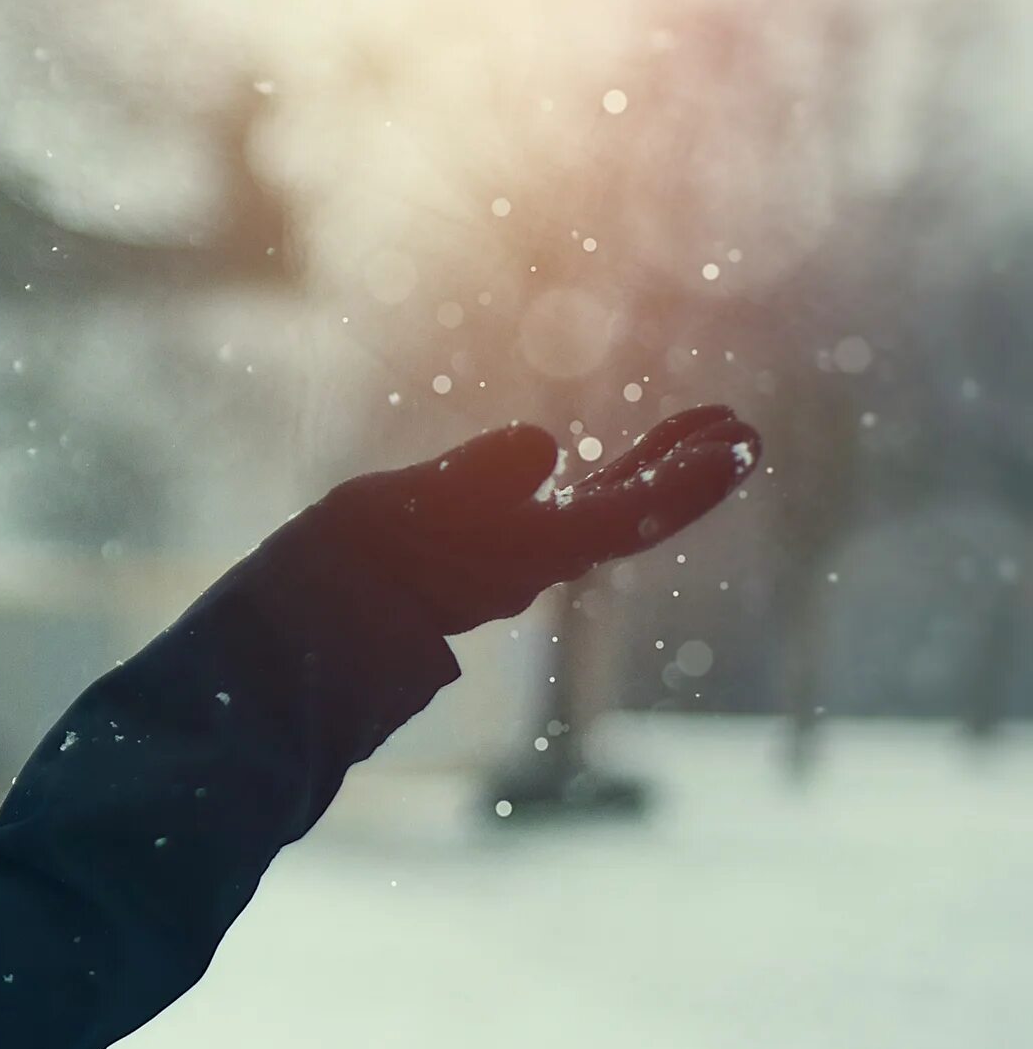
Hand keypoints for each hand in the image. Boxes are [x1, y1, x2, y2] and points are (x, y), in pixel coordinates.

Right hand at [305, 405, 763, 637]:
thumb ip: (475, 478)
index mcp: (527, 552)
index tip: (740, 442)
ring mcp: (514, 558)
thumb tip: (542, 444)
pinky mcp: (485, 551)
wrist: (308, 623)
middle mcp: (536, 560)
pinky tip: (604, 462)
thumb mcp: (404, 507)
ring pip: (607, 509)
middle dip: (690, 471)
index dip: (688, 480)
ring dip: (656, 467)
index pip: (629, 513)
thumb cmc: (351, 563)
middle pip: (635, 513)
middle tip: (741, 428)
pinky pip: (565, 512)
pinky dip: (604, 480)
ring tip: (701, 426)